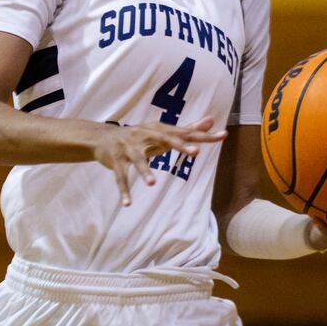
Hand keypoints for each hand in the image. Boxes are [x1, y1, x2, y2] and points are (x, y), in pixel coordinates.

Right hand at [93, 116, 226, 206]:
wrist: (104, 137)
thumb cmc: (140, 136)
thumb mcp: (163, 133)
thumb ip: (187, 129)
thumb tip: (211, 121)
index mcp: (159, 130)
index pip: (185, 133)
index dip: (203, 135)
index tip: (223, 136)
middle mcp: (145, 135)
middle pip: (164, 139)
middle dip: (179, 145)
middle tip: (196, 152)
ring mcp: (129, 148)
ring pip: (138, 160)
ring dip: (144, 171)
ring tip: (152, 184)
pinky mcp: (116, 161)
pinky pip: (120, 177)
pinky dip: (124, 190)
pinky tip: (127, 204)